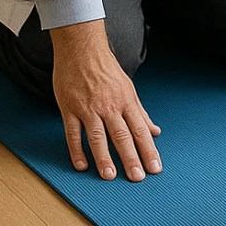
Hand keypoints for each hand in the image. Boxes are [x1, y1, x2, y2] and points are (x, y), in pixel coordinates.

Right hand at [50, 20, 161, 179]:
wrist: (82, 48)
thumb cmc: (106, 69)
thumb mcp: (128, 89)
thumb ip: (141, 113)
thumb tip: (155, 131)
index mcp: (125, 101)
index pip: (140, 130)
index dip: (148, 150)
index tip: (155, 168)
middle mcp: (109, 106)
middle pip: (122, 136)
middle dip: (131, 158)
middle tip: (137, 178)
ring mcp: (88, 108)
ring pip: (97, 137)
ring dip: (104, 157)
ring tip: (110, 176)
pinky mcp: (69, 108)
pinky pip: (73, 133)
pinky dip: (76, 150)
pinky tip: (82, 165)